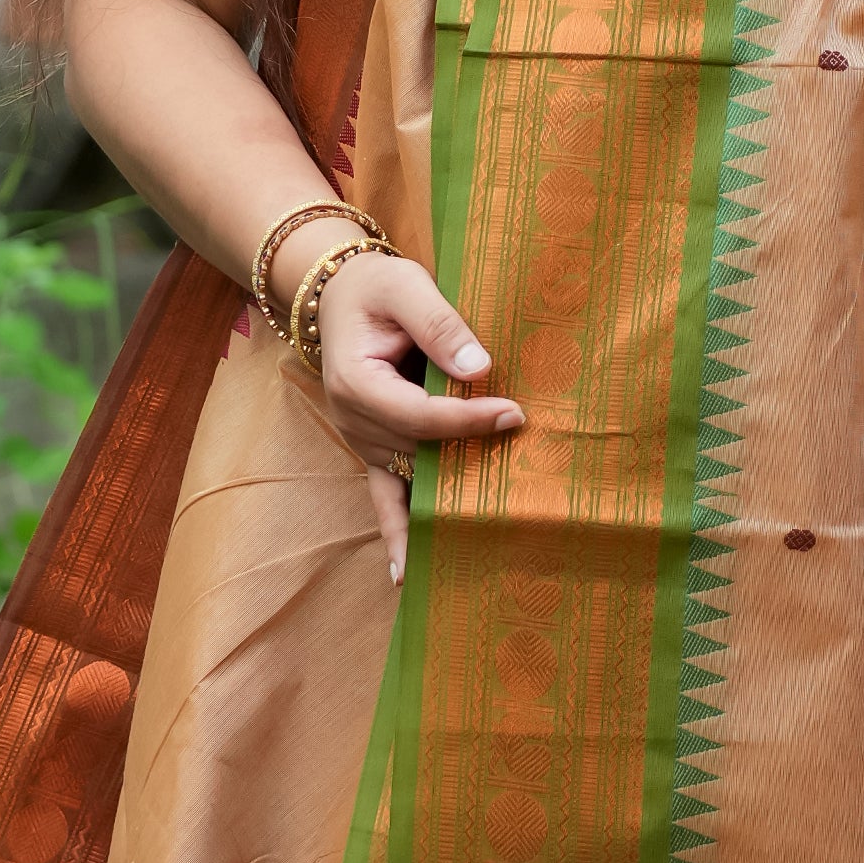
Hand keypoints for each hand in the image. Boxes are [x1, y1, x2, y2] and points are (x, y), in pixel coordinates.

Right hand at [296, 247, 523, 581]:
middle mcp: (354, 421)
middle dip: (470, 458)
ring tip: (482, 547)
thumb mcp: (405, 286)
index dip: (468, 420)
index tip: (514, 414)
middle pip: (418, 451)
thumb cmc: (375, 288)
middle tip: (525, 467)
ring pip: (409, 478)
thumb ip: (439, 324)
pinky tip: (404, 576)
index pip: (420, 414)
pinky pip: (383, 498)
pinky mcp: (373, 450)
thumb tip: (480, 367)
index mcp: (356, 383)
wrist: (337, 294)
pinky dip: (395, 533)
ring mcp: (362, 442)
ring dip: (443, 505)